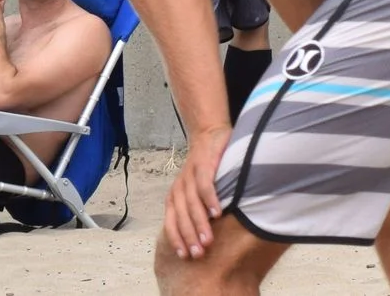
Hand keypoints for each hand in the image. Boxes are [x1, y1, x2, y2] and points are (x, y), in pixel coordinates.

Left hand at [163, 123, 227, 259]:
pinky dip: (210, 200)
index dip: (177, 240)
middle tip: (199, 253)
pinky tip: (218, 213)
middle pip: (181, 217)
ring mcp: (189, 176)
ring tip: (208, 240)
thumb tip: (200, 233)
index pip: (171, 223)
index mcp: (174, 197)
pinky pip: (205, 186)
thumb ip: (194, 206)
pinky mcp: (204, 164)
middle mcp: (178, 188)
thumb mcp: (194, 188)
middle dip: (189, 237)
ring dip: (200, 224)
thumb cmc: (205, 166)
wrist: (208, 133)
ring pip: (192, 205)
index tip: (186, 256)